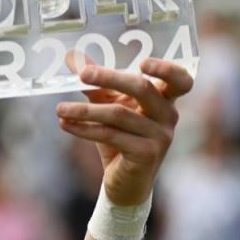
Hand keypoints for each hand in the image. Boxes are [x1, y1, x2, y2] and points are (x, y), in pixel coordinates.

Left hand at [57, 55, 192, 204]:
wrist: (124, 182)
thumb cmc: (119, 138)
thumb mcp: (108, 106)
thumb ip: (95, 83)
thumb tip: (72, 57)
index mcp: (165, 99)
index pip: (180, 79)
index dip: (166, 69)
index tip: (142, 62)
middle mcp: (168, 115)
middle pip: (142, 88)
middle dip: (110, 78)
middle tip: (82, 74)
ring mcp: (160, 136)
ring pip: (119, 114)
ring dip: (84, 111)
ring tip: (59, 109)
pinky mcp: (146, 154)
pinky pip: (111, 135)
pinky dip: (84, 129)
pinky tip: (65, 124)